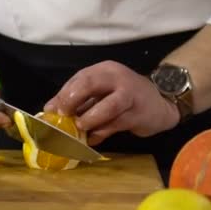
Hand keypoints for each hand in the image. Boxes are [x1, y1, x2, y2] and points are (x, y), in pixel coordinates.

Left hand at [44, 60, 179, 145]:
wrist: (161, 103)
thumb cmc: (125, 97)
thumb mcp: (102, 92)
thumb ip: (78, 99)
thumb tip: (49, 110)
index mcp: (105, 70)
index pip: (80, 78)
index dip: (64, 95)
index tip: (52, 111)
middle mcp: (117, 78)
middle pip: (90, 83)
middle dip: (73, 100)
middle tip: (64, 117)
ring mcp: (130, 96)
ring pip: (107, 107)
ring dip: (90, 119)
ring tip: (81, 128)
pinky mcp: (138, 114)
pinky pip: (115, 125)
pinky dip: (100, 133)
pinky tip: (93, 139)